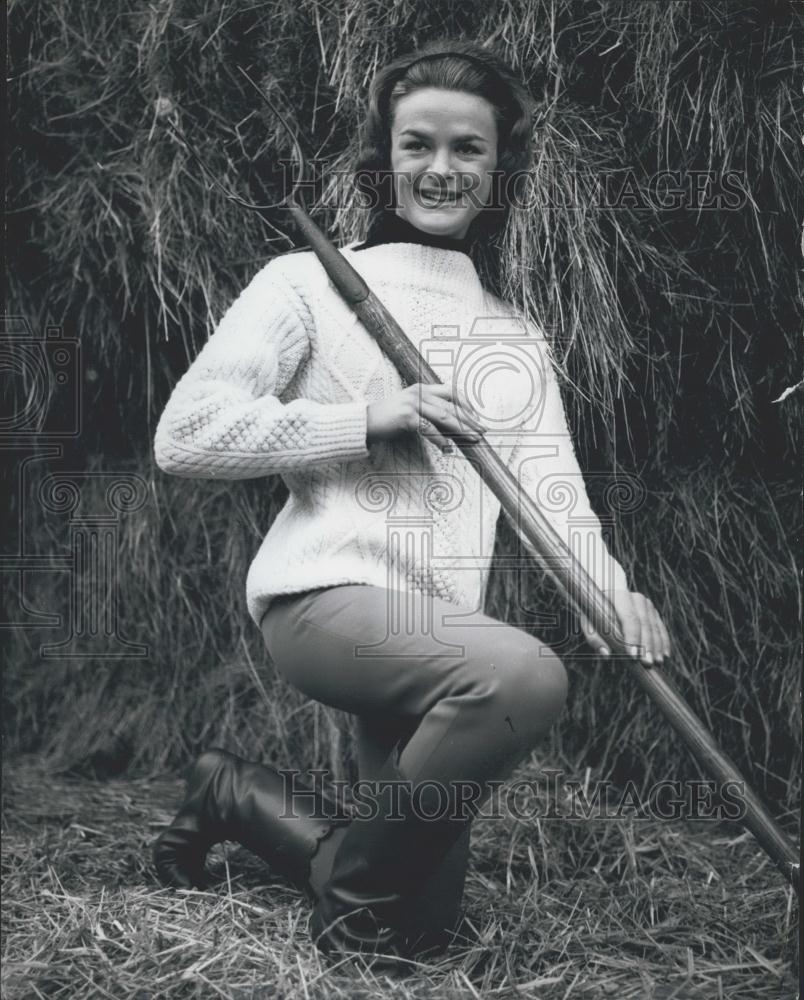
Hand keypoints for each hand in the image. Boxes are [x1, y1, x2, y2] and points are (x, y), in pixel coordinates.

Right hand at [366, 381, 487, 451]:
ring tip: (472, 439)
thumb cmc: (389, 420)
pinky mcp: (407, 416)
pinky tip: (448, 448)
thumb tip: (452, 430)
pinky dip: (440, 439)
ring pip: (444, 416)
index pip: (451, 392)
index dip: (466, 404)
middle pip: (451, 406)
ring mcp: (413, 403)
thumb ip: (430, 415)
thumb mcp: (412, 412)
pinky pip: (429, 428)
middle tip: (482, 430)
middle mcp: (419, 392)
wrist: (364, 422)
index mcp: (422, 388)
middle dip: (469, 420)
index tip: (477, 416)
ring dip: (461, 429)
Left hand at [580, 589, 671, 665]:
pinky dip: (663, 641)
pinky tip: (664, 654)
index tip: (634, 655)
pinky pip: (661, 628)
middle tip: (647, 662)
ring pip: (654, 627)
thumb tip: (605, 653)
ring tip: (657, 662)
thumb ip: (594, 637)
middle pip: (644, 624)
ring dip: (656, 646)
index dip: (633, 637)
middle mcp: (636, 598)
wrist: (606, 597)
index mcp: (619, 597)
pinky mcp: (653, 611)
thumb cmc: (596, 612)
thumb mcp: (589, 622)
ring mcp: (647, 604)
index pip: (629, 618)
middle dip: (646, 645)